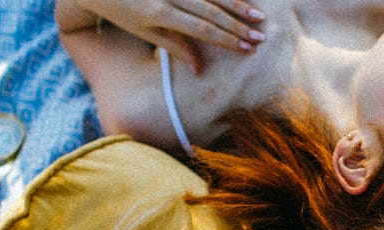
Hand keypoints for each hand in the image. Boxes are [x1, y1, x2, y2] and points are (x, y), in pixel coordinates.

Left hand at [80, 0, 265, 73]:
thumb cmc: (122, 11)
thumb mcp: (143, 32)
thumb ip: (174, 47)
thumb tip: (199, 68)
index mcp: (159, 14)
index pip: (201, 29)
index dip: (227, 39)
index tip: (247, 48)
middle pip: (211, 11)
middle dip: (238, 24)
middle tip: (261, 36)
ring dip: (237, 4)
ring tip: (258, 16)